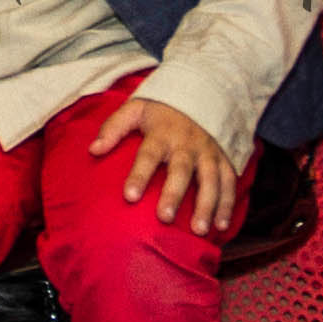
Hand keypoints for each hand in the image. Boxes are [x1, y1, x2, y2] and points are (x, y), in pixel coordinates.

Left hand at [87, 92, 237, 237]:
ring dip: (207, 205)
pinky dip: (227, 204)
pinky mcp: (224, 159)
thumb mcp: (135, 109)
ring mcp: (208, 152)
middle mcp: (187, 144)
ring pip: (210, 180)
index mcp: (162, 133)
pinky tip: (221, 226)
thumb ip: (113, 128)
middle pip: (181, 170)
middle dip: (174, 194)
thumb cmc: (161, 109)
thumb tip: (93, 149)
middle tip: (164, 218)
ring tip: (199, 230)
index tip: (129, 196)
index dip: (139, 175)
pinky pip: (229, 182)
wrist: (202, 92)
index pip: (148, 155)